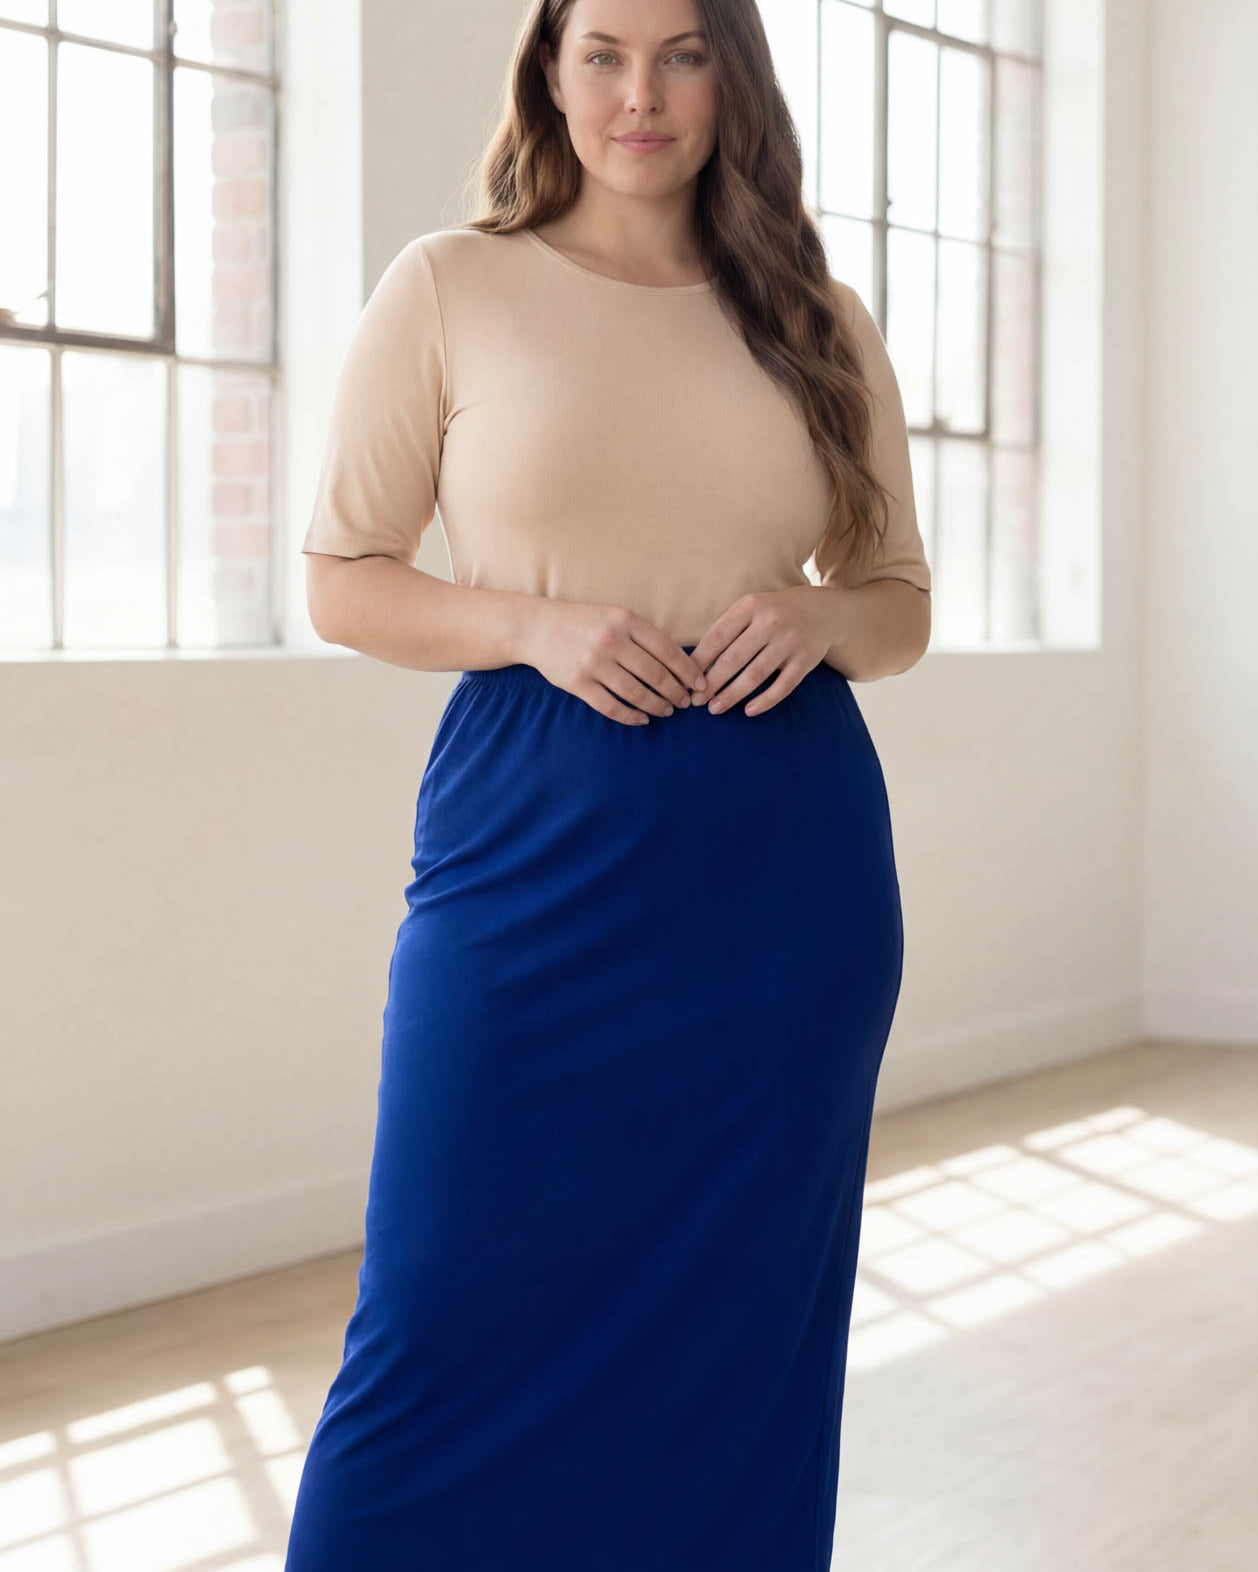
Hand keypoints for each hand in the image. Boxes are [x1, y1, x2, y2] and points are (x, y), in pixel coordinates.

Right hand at [519, 601, 707, 726]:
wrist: (537, 627)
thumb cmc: (584, 622)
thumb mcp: (616, 616)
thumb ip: (644, 636)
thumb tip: (681, 664)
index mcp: (626, 620)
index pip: (668, 650)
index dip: (689, 672)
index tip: (701, 685)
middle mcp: (611, 641)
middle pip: (656, 675)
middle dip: (676, 693)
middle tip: (686, 702)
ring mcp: (593, 663)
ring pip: (637, 694)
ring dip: (657, 706)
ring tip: (667, 711)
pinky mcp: (578, 684)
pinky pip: (612, 707)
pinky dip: (632, 717)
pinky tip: (642, 719)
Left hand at [689, 588, 832, 716]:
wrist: (825, 610)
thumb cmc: (776, 612)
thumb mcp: (752, 608)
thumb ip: (728, 628)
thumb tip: (696, 663)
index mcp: (751, 606)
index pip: (717, 636)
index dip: (699, 661)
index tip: (686, 680)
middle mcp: (771, 622)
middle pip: (733, 658)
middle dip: (711, 683)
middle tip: (696, 701)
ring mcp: (790, 641)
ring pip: (755, 675)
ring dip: (732, 695)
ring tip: (715, 708)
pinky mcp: (806, 660)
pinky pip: (782, 686)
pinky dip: (765, 701)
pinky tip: (748, 711)